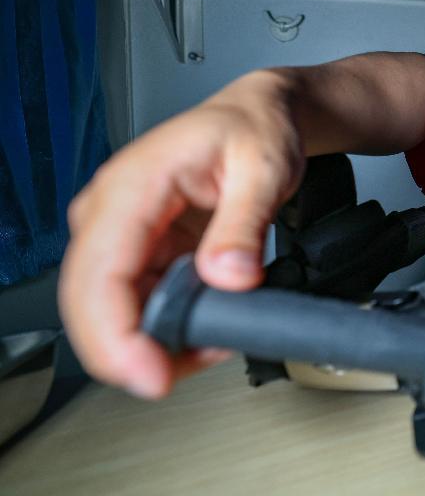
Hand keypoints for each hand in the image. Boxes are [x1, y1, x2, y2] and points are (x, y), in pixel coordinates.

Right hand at [59, 71, 304, 397]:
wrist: (259, 118)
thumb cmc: (254, 129)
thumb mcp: (264, 168)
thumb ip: (244, 224)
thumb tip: (228, 276)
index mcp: (133, 184)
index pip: (99, 273)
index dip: (115, 336)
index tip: (150, 375)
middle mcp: (112, 211)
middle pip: (90, 303)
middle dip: (129, 353)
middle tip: (179, 376)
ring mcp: (121, 234)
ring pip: (110, 312)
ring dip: (152, 343)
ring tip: (211, 341)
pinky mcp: (139, 253)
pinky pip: (138, 305)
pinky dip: (166, 329)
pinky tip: (205, 329)